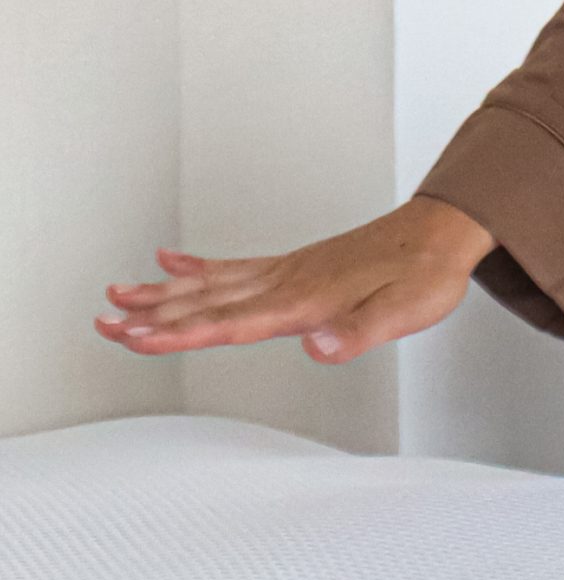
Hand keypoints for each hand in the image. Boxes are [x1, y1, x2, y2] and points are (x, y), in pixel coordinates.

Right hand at [94, 197, 496, 363]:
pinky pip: (237, 265)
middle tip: (102, 321)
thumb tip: (317, 348)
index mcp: (306, 299)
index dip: (181, 333)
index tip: (135, 338)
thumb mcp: (406, 311)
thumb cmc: (428, 273)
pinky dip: (199, 265)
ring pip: (212, 283)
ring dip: (163, 292)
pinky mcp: (298, 264)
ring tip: (116, 294)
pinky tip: (171, 260)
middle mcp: (288, 281)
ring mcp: (290, 270)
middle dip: (152, 315)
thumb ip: (360, 332)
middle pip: (207, 302)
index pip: (231, 322)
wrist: (445, 231)